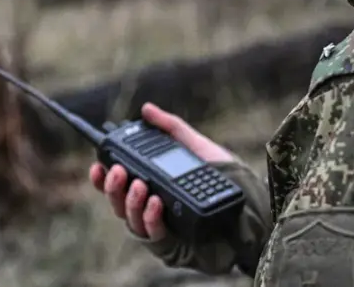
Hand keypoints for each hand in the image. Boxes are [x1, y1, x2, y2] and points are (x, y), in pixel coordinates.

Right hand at [89, 102, 233, 241]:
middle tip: (119, 171)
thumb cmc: (226, 178)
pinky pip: (153, 234)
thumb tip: (147, 109)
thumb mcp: (197, 147)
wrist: (254, 204)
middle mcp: (152, 208)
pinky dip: (150, 217)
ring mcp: (161, 227)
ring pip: (130, 220)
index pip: (119, 184)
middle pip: (118, 202)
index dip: (102, 177)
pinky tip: (156, 202)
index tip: (98, 164)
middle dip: (112, 187)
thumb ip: (171, 128)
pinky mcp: (174, 244)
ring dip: (130, 201)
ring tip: (140, 185)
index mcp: (153, 186)